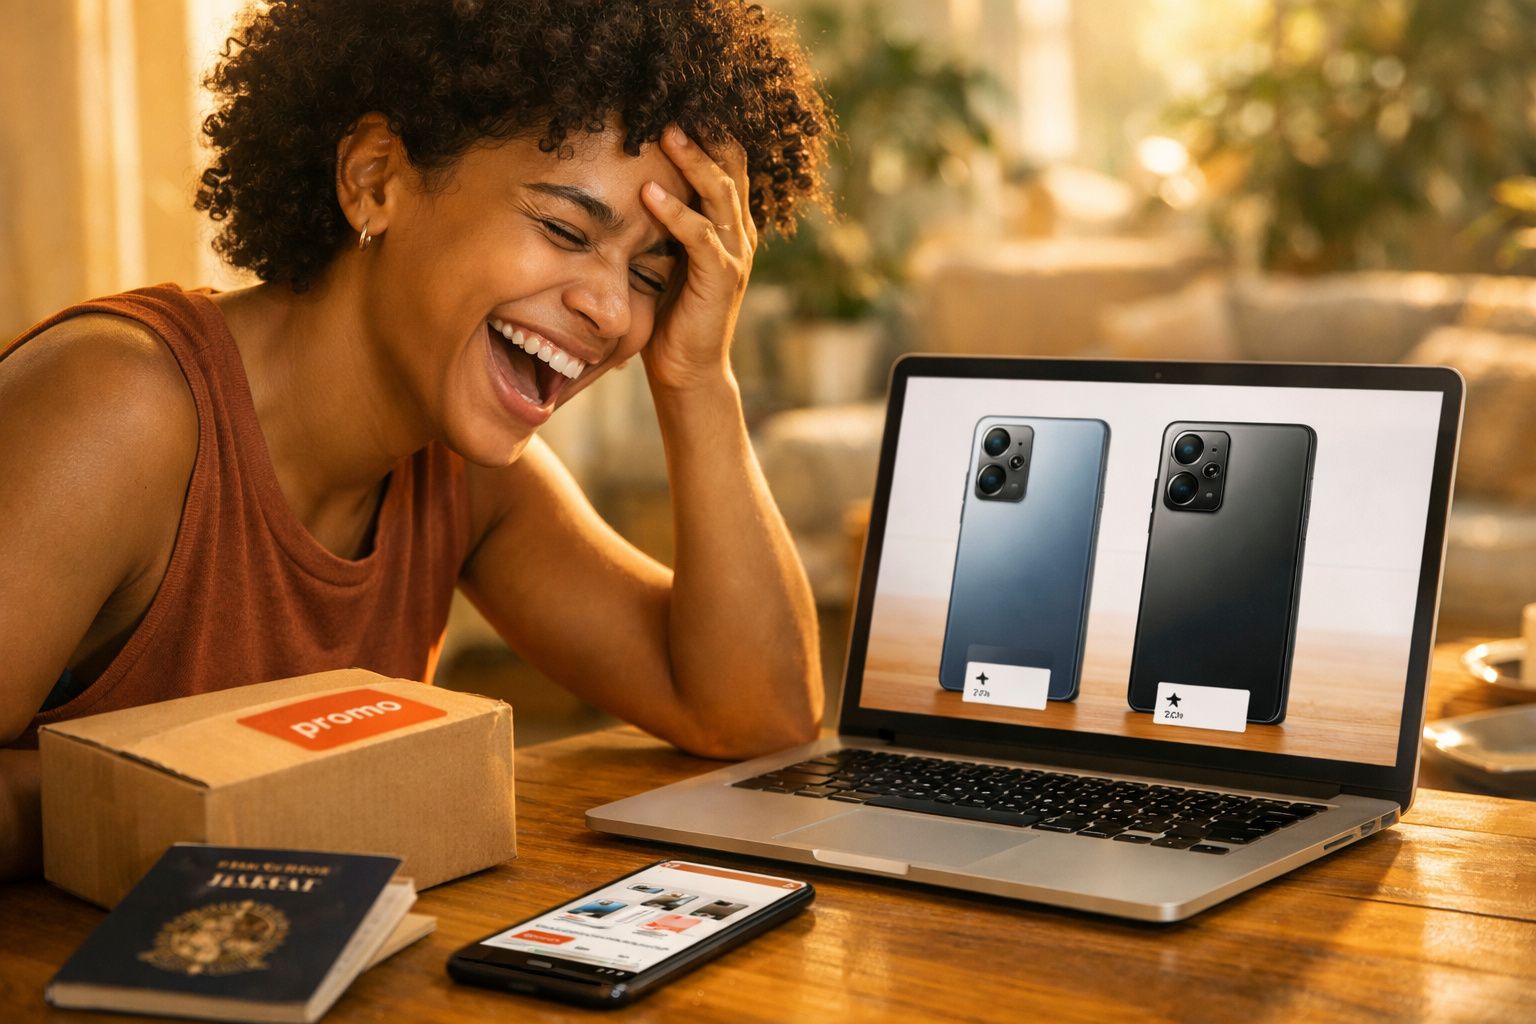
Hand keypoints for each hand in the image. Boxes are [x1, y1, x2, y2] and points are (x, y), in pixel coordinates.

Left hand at [638, 125, 757, 392]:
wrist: (689, 371)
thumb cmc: (671, 316)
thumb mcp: (666, 259)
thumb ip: (663, 225)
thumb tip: (630, 185)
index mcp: (728, 226)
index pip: (726, 166)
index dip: (708, 134)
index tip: (676, 104)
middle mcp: (738, 234)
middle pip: (730, 167)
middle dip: (704, 134)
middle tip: (672, 104)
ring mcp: (734, 254)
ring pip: (719, 193)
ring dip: (692, 161)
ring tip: (666, 134)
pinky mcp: (721, 278)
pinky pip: (701, 236)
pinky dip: (675, 213)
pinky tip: (649, 194)